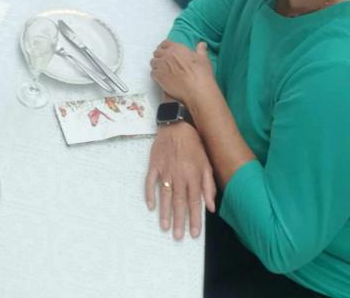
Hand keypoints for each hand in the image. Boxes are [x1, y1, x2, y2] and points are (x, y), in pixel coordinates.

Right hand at [145, 122, 215, 238]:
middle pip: (179, 202)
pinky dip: (150, 194)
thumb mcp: (207, 163)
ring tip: (164, 227)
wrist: (177, 124)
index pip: (195, 202)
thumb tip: (211, 207)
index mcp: (193, 176)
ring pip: (165, 195)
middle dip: (179, 221)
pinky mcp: (154, 165)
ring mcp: (165, 171)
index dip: (195, 219)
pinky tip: (151, 206)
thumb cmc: (194, 145)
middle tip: (178, 237)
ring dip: (165, 212)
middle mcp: (179, 176)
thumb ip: (209, 186)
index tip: (194, 234)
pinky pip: (150, 182)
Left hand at [151, 40, 214, 106]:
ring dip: (157, 66)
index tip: (167, 52)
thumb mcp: (203, 59)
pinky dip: (156, 76)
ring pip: (153, 62)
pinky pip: (152, 73)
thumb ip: (200, 50)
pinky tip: (161, 79)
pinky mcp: (158, 76)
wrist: (197, 90)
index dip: (165, 48)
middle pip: (157, 52)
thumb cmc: (201, 74)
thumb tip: (202, 44)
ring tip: (162, 72)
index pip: (165, 43)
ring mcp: (161, 65)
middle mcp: (167, 54)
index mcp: (177, 48)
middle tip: (165, 63)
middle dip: (160, 56)